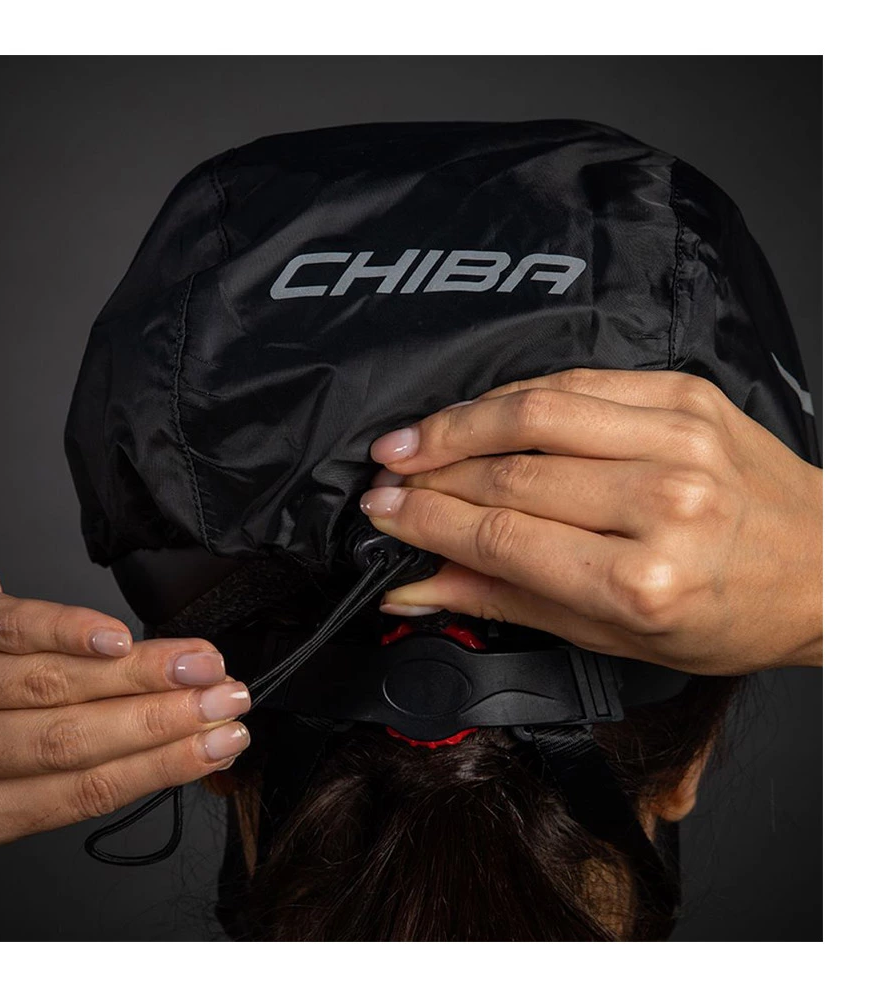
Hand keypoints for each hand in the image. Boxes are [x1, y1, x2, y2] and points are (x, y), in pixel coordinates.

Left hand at [0, 555, 249, 846]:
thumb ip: (76, 755)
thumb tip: (183, 739)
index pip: (82, 792)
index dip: (162, 766)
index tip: (222, 743)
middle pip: (71, 740)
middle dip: (165, 721)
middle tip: (228, 700)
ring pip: (50, 685)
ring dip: (139, 674)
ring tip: (200, 663)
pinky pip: (9, 628)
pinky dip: (70, 632)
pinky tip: (117, 637)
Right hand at [359, 369, 821, 675]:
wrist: (826, 565)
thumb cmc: (727, 615)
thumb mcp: (613, 637)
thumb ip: (505, 599)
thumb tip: (416, 585)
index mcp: (645, 581)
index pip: (502, 535)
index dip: (427, 520)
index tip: (383, 512)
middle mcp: (664, 502)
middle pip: (511, 471)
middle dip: (432, 472)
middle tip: (385, 477)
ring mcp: (679, 436)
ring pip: (535, 411)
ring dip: (459, 422)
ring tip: (412, 438)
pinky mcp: (685, 394)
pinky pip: (577, 378)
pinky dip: (516, 394)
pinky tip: (480, 411)